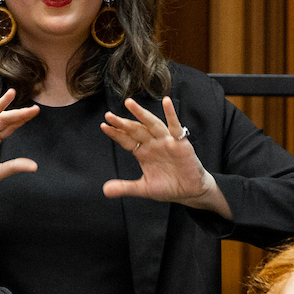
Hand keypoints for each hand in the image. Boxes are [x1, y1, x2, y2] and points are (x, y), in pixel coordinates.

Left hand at [101, 96, 231, 217]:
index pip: (126, 140)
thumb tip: (105, 191)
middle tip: (109, 115)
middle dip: (123, 123)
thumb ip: (125, 187)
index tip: (103, 126)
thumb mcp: (144, 188)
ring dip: (141, 114)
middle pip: (135, 130)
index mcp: (142, 152)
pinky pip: (175, 127)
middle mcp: (152, 144)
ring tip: (129, 103)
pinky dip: (171, 114)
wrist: (189, 191)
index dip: (116, 134)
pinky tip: (166, 102)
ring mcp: (166, 141)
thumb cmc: (168, 186)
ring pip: (152, 124)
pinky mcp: (180, 143)